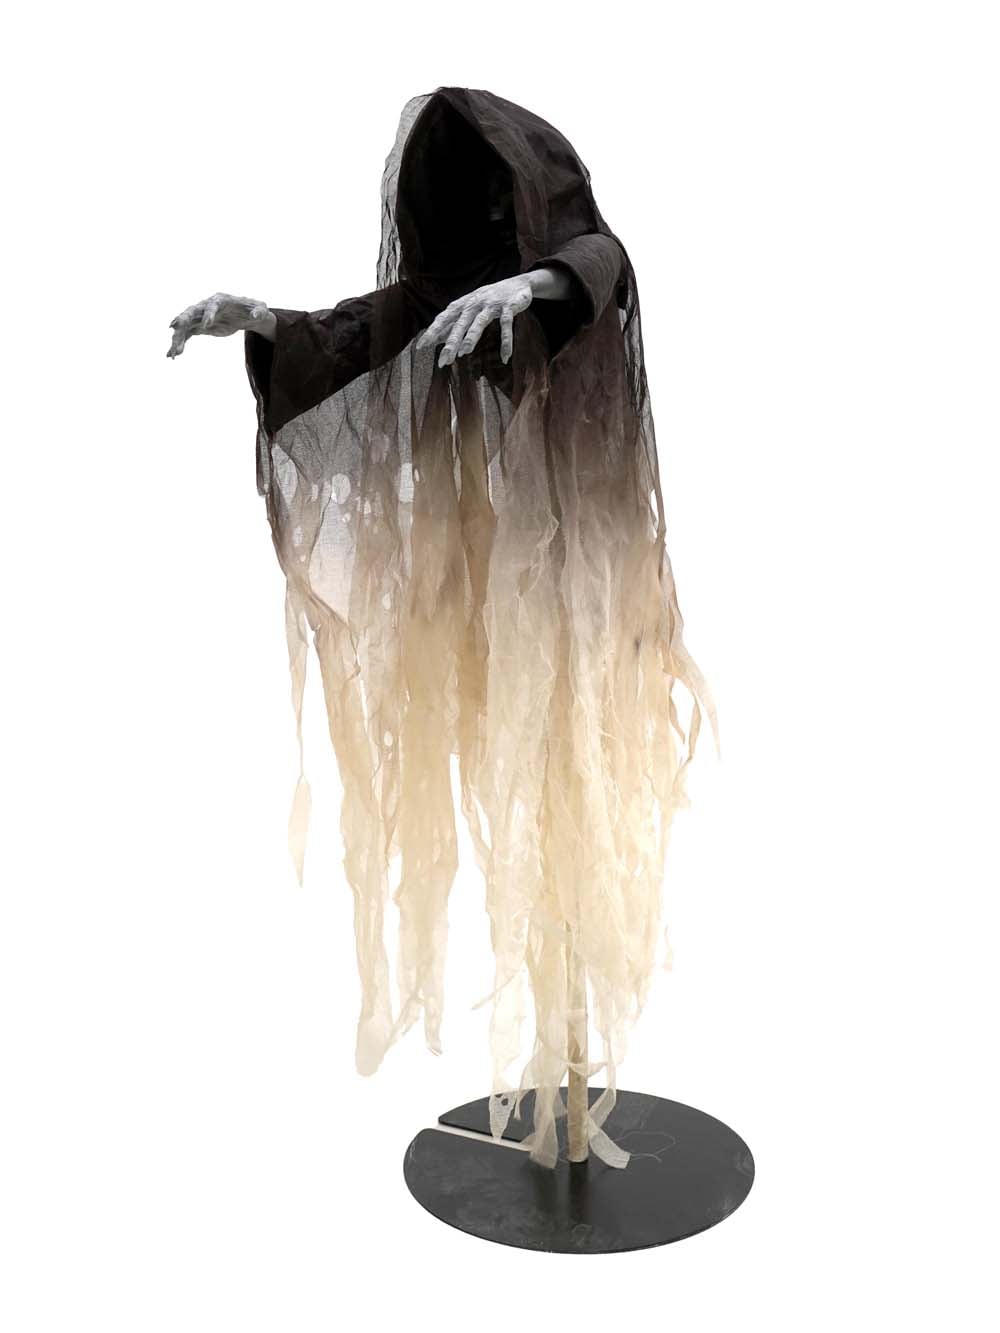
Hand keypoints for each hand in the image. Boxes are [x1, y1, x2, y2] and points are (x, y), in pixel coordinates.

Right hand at [166, 292, 275, 357]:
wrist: (247, 315)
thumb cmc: (254, 309)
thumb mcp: (260, 309)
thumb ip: (259, 311)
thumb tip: (255, 316)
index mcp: (221, 300)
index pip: (212, 305)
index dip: (208, 314)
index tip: (206, 325)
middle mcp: (207, 306)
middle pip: (192, 311)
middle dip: (182, 319)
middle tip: (174, 328)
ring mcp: (202, 317)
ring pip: (186, 325)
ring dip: (178, 337)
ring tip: (173, 352)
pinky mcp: (201, 328)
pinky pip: (187, 334)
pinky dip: (180, 343)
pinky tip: (174, 354)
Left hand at [416, 275, 535, 366]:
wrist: (519, 284)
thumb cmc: (490, 299)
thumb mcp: (471, 308)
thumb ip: (456, 322)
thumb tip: (437, 339)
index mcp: (463, 304)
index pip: (444, 318)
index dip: (432, 332)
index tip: (420, 347)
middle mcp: (475, 303)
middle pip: (459, 324)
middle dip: (451, 342)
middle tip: (443, 360)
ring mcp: (492, 304)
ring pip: (479, 322)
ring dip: (471, 337)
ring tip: (464, 353)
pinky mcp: (509, 307)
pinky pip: (507, 326)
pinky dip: (506, 343)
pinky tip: (505, 358)